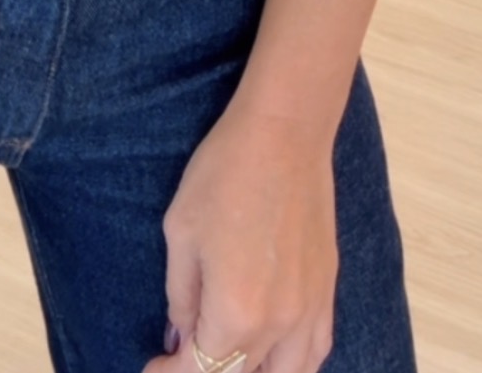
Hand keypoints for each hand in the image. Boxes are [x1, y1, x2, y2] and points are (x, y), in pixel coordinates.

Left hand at [141, 96, 338, 372]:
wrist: (284, 133)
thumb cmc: (224, 174)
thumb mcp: (181, 232)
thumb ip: (180, 296)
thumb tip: (180, 338)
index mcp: (236, 312)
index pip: (200, 371)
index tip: (154, 363)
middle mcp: (278, 324)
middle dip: (203, 370)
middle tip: (180, 353)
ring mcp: (310, 311)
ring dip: (251, 372)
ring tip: (226, 351)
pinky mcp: (327, 291)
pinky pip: (316, 351)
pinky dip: (292, 362)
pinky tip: (272, 352)